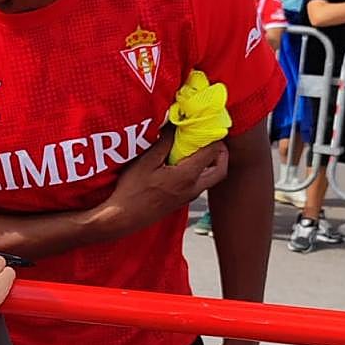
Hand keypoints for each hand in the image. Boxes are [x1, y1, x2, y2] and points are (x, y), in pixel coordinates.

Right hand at [100, 124, 227, 236]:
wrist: (124, 218)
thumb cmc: (132, 191)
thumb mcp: (146, 161)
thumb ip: (164, 142)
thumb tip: (174, 126)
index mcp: (187, 176)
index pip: (212, 152)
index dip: (212, 136)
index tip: (204, 126)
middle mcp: (193, 188)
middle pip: (220, 169)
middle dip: (220, 152)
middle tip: (209, 139)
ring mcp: (188, 197)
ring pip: (210, 178)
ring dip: (209, 162)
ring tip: (194, 148)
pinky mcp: (181, 201)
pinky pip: (199, 184)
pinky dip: (199, 171)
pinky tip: (180, 163)